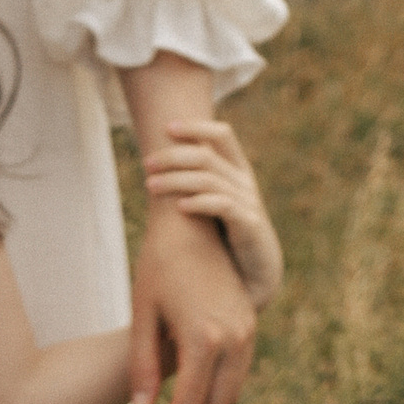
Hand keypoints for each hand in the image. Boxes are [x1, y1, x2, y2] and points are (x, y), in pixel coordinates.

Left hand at [129, 202, 257, 403]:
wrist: (192, 223)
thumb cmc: (159, 264)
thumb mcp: (143, 314)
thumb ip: (141, 367)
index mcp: (204, 337)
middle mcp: (233, 337)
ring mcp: (247, 329)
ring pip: (231, 394)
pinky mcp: (249, 322)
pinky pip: (238, 373)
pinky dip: (217, 393)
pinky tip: (190, 393)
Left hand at [140, 119, 282, 307]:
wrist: (256, 276)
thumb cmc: (227, 237)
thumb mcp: (215, 204)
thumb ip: (200, 183)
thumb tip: (162, 164)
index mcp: (238, 170)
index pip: (222, 134)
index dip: (196, 127)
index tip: (168, 127)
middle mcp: (244, 181)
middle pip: (207, 156)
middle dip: (173, 156)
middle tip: (147, 164)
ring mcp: (249, 202)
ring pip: (209, 179)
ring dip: (176, 180)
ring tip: (150, 186)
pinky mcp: (249, 226)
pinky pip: (223, 206)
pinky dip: (199, 203)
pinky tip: (179, 208)